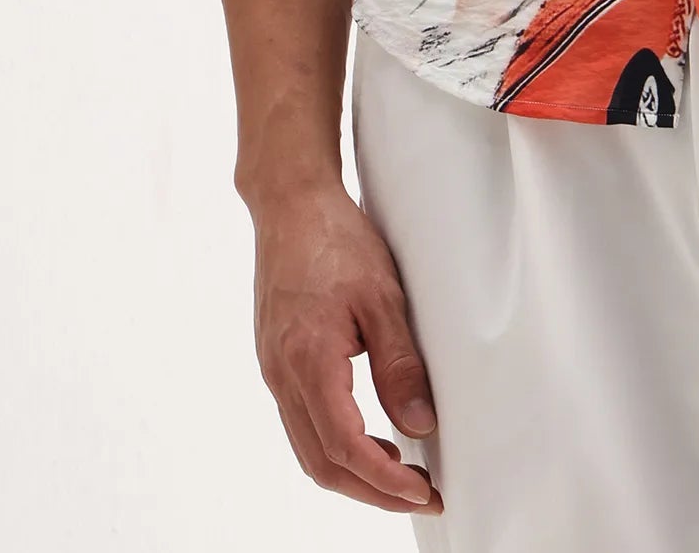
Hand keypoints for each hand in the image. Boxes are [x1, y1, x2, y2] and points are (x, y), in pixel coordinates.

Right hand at [249, 178, 443, 514]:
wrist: (290, 203)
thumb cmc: (336, 238)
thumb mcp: (382, 296)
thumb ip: (399, 364)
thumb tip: (420, 426)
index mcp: (307, 361)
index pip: (345, 447)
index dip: (385, 481)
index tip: (424, 492)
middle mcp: (282, 375)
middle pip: (322, 463)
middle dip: (372, 491)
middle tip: (422, 495)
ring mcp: (273, 371)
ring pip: (308, 448)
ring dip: (353, 472)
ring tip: (402, 474)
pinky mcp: (275, 361)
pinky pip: (301, 422)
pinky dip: (335, 445)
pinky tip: (370, 436)